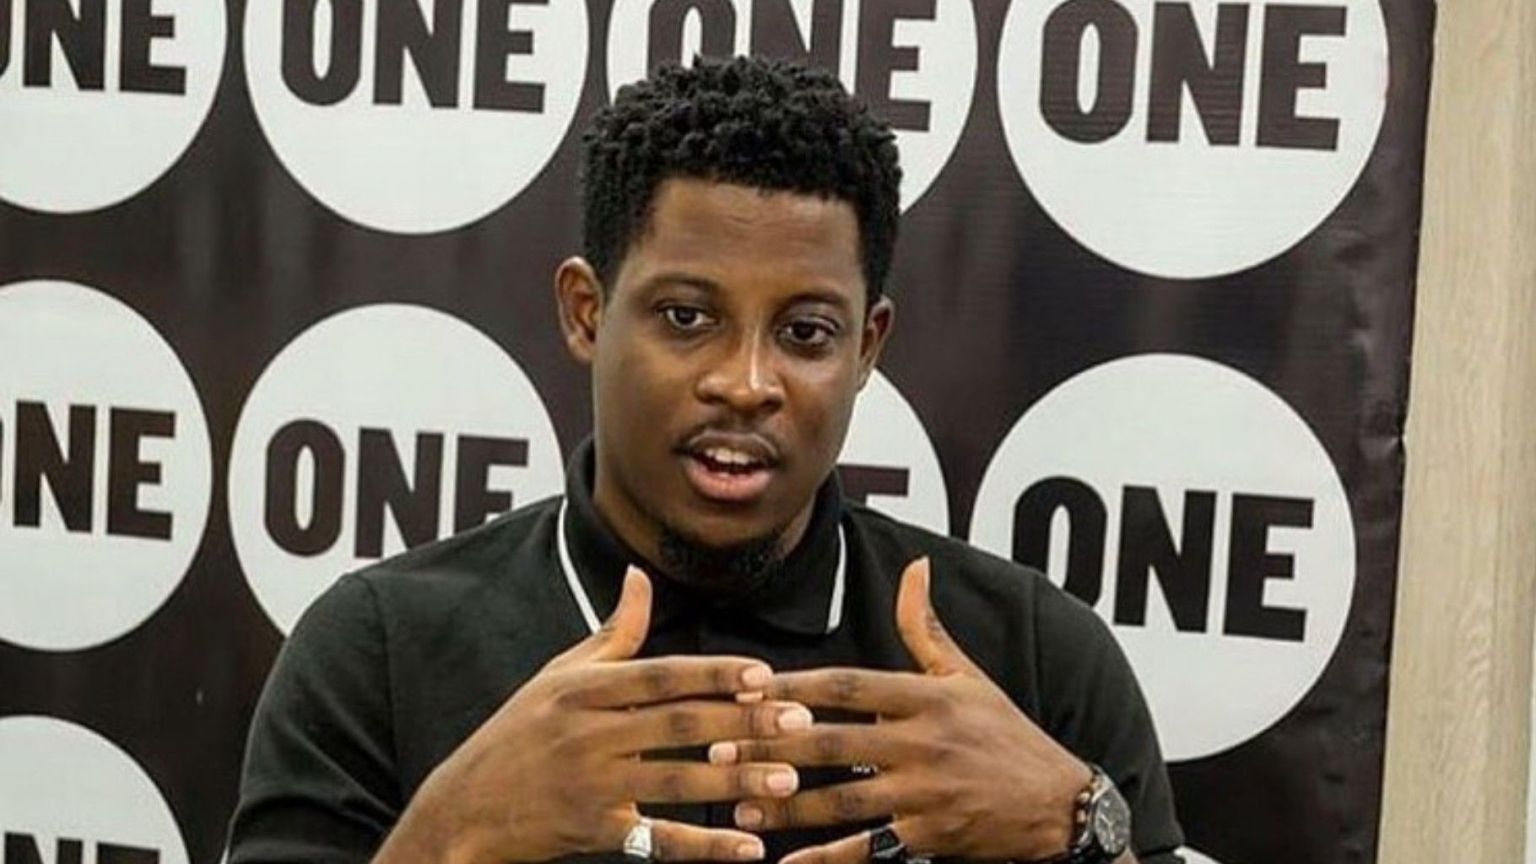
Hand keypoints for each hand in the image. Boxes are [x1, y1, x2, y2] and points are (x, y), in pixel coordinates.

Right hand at [384, 567, 811, 863]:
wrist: (459, 810)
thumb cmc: (515, 736)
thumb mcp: (556, 677)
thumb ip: (611, 633)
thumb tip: (641, 575)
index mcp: (581, 689)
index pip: (658, 675)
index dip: (712, 674)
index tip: (764, 673)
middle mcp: (586, 733)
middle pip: (676, 725)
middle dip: (743, 722)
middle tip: (798, 721)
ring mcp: (588, 784)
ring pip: (675, 782)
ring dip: (736, 781)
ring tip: (787, 779)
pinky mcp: (590, 832)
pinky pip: (658, 840)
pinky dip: (705, 845)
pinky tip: (749, 848)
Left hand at [708, 557, 1092, 863]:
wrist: (1060, 807)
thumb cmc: (1006, 735)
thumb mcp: (969, 677)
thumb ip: (927, 628)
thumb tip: (916, 566)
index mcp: (928, 697)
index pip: (851, 685)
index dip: (797, 685)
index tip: (748, 687)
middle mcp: (925, 743)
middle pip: (835, 742)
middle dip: (773, 747)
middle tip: (719, 751)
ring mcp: (928, 794)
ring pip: (844, 800)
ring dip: (787, 804)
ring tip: (738, 805)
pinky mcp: (932, 838)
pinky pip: (871, 850)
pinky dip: (828, 859)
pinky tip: (788, 863)